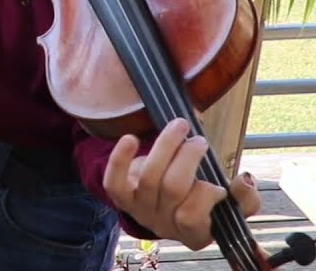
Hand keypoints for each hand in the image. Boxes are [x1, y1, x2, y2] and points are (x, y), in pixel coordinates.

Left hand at [103, 118, 260, 249]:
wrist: (167, 203)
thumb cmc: (204, 202)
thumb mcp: (230, 207)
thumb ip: (245, 198)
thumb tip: (245, 179)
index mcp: (193, 234)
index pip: (193, 218)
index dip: (206, 196)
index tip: (219, 182)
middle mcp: (163, 225)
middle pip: (172, 189)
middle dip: (188, 159)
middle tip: (200, 141)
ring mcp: (140, 210)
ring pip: (149, 177)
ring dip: (165, 146)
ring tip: (180, 126)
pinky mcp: (122, 196)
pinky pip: (114, 181)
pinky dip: (120, 159)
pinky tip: (131, 138)